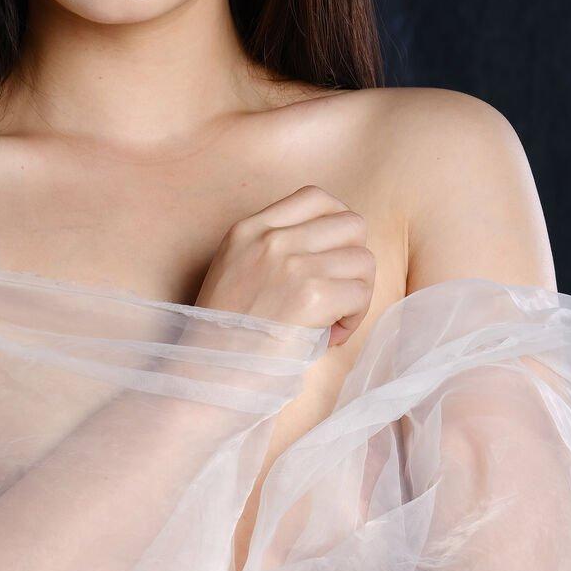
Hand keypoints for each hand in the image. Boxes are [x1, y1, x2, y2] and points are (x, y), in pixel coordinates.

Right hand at [194, 184, 375, 344]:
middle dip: (354, 261)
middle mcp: (271, 239)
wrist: (207, 373)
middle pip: (351, 224)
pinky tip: (332, 335)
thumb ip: (273, 251)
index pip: (316, 197)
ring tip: (335, 320)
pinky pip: (360, 294)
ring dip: (358, 294)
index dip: (337, 225)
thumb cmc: (224, 335)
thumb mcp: (235, 271)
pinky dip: (354, 318)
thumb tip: (334, 252)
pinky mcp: (309, 295)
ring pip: (363, 261)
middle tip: (339, 293)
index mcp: (250, 229)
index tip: (334, 256)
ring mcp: (290, 264)